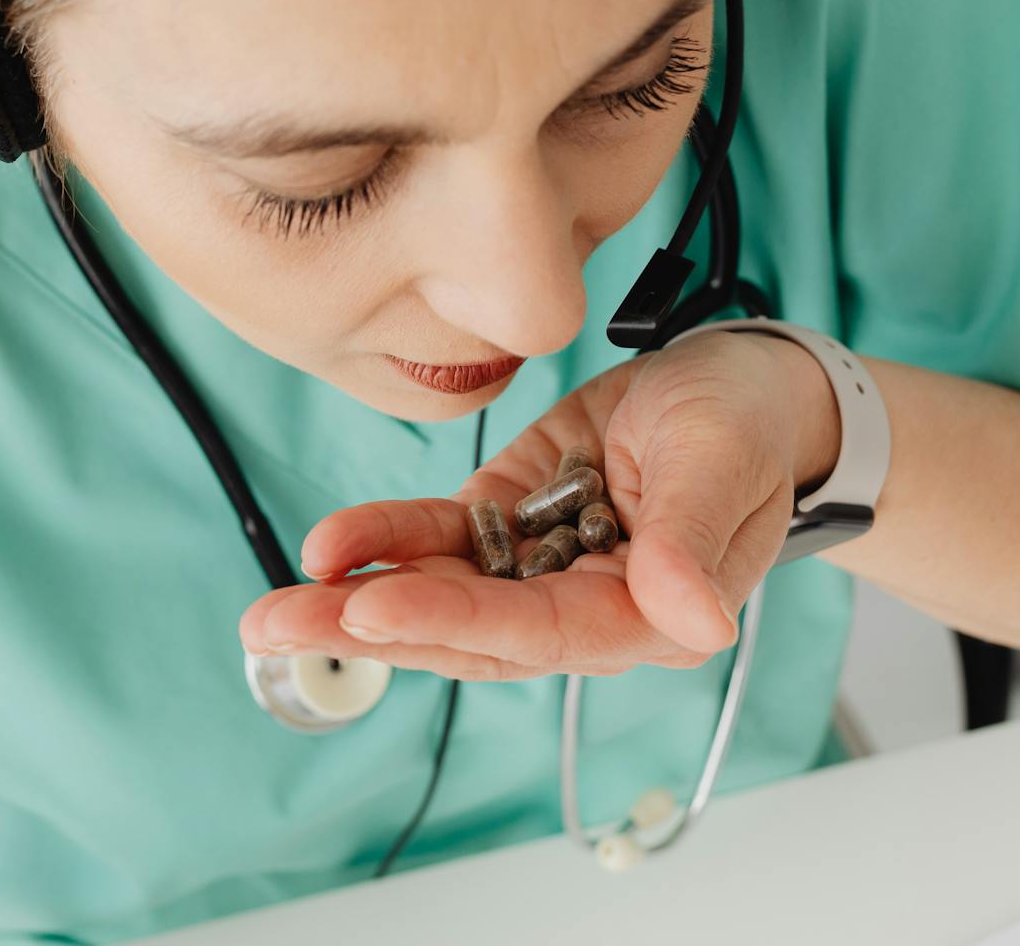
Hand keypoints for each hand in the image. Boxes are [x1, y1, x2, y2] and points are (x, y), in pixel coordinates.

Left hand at [239, 331, 839, 679]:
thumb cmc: (748, 427)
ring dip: (355, 598)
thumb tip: (690, 624)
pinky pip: (442, 537)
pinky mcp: (514, 519)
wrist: (746, 385)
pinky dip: (386, 538)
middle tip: (272, 628)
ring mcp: (542, 566)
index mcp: (646, 616)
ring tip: (271, 608)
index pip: (536, 632)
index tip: (370, 609)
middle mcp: (584, 606)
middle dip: (368, 629)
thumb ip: (694, 542)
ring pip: (441, 595)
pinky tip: (327, 543)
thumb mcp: (724, 464)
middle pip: (468, 634)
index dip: (451, 621)